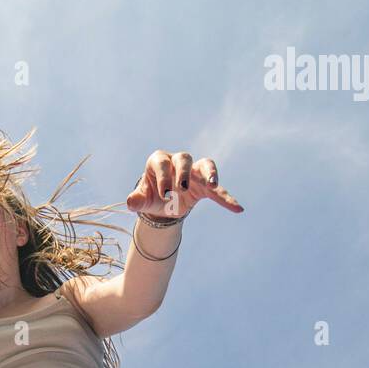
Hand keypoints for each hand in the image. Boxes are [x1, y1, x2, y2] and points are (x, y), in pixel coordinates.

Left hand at [125, 151, 242, 219]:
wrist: (163, 203)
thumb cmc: (151, 196)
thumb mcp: (143, 199)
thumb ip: (137, 200)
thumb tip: (130, 203)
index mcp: (159, 162)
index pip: (162, 163)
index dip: (163, 177)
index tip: (163, 194)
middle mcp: (178, 163)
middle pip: (184, 159)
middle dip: (183, 172)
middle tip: (182, 188)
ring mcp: (194, 172)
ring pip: (205, 165)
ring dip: (210, 173)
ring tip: (213, 185)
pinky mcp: (205, 185)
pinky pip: (217, 189)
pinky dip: (226, 198)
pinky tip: (237, 208)